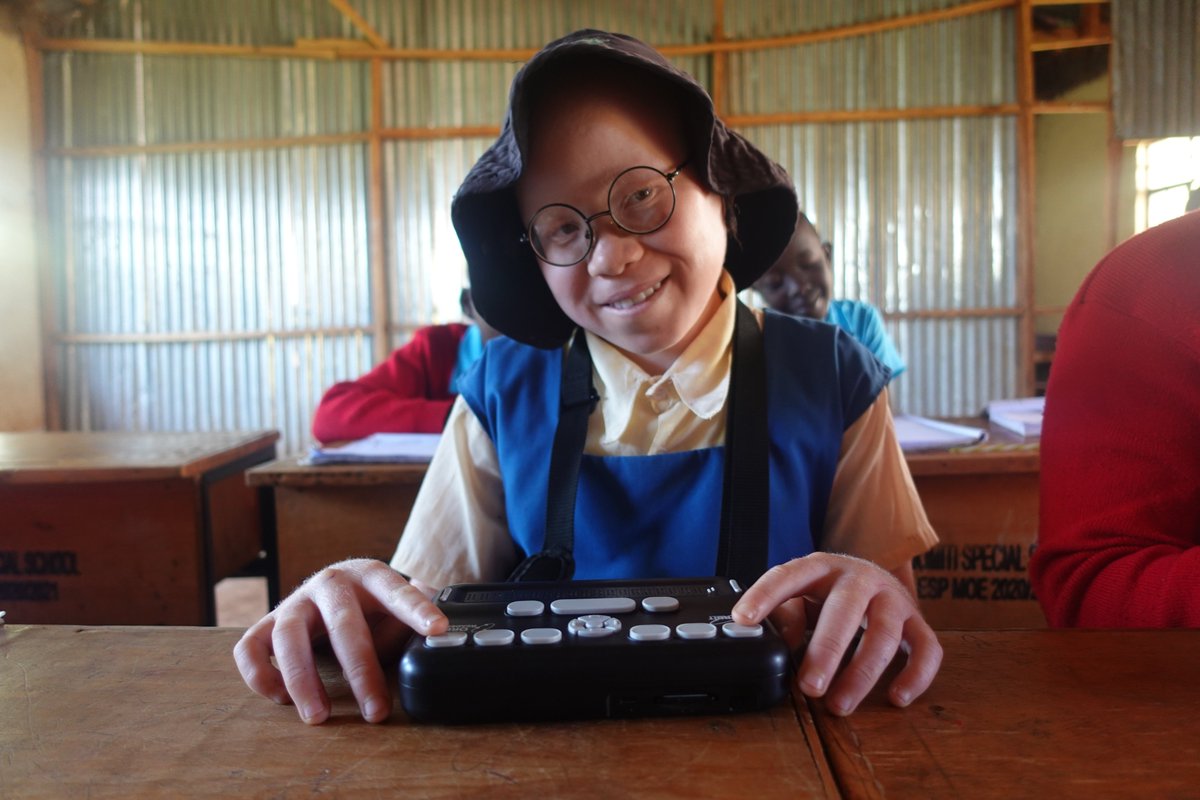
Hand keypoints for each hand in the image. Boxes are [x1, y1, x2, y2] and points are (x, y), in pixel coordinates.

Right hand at [233, 558, 447, 724]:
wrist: (333, 589)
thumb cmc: (372, 606)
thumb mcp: (398, 606)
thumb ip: (418, 617)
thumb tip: (444, 634)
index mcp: (370, 575)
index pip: (396, 590)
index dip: (416, 609)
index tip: (438, 629)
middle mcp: (330, 584)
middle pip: (344, 625)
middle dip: (361, 671)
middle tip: (377, 711)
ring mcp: (295, 603)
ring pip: (289, 637)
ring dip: (303, 679)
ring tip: (319, 716)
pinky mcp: (267, 623)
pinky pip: (249, 648)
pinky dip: (261, 675)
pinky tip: (282, 699)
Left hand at [732, 552, 941, 715]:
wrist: (875, 579)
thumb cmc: (830, 594)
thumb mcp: (802, 595)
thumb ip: (787, 613)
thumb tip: (784, 641)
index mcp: (822, 567)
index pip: (790, 575)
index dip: (765, 595)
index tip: (743, 618)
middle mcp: (861, 578)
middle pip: (846, 610)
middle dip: (827, 651)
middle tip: (809, 687)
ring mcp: (893, 598)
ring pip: (885, 633)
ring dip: (863, 673)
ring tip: (839, 704)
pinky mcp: (918, 621)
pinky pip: (927, 649)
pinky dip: (916, 675)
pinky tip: (896, 698)